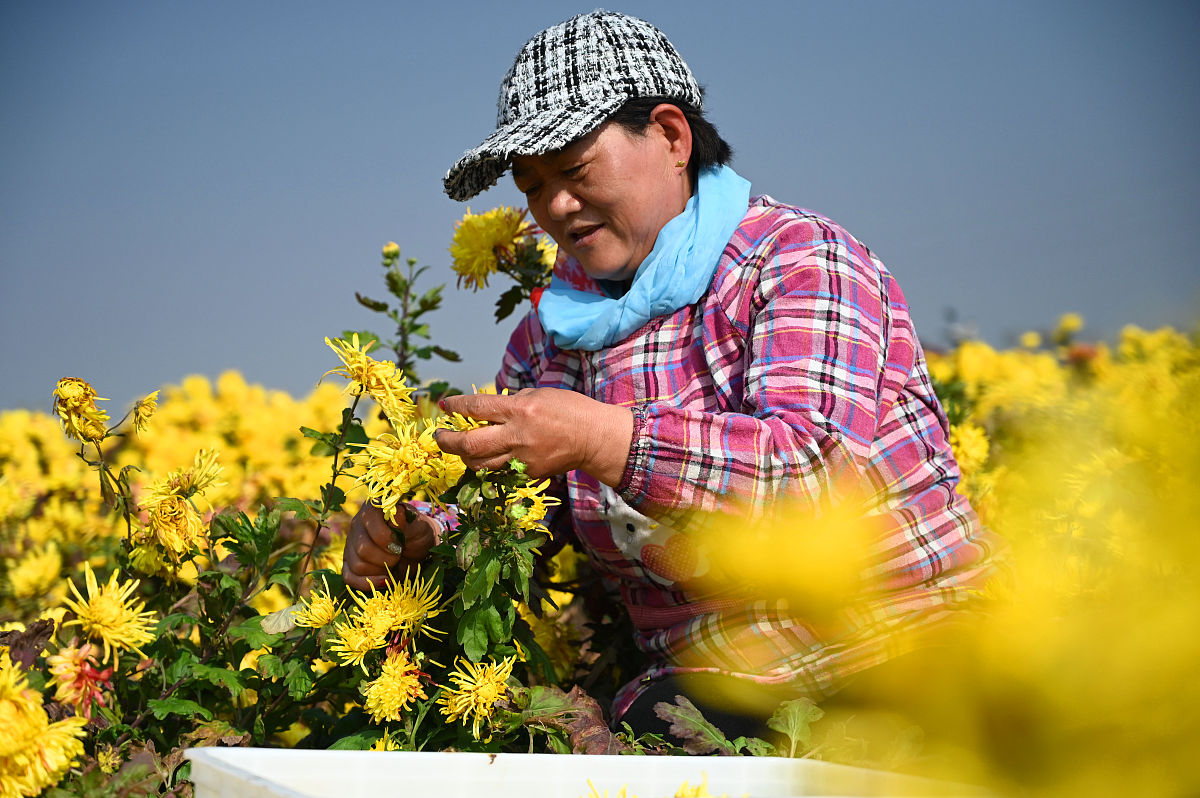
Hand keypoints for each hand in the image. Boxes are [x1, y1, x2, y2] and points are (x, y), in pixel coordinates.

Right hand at [341, 502, 440, 591]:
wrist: (418, 549)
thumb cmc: (417, 533)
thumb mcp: (418, 526)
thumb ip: (407, 521)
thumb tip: (398, 513)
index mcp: (372, 509)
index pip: (368, 520)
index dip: (385, 537)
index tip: (400, 544)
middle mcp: (357, 525)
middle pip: (362, 548)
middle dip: (386, 558)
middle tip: (399, 556)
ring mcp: (350, 545)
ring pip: (357, 566)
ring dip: (380, 571)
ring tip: (393, 566)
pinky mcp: (349, 564)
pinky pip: (350, 578)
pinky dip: (369, 583)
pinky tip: (385, 580)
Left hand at [434, 387, 633, 484]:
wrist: (594, 438)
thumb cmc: (569, 409)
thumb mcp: (538, 394)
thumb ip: (511, 402)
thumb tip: (486, 409)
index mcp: (520, 410)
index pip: (477, 408)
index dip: (455, 406)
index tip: (444, 405)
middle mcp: (517, 436)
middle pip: (470, 444)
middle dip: (448, 441)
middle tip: (440, 436)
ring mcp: (522, 459)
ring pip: (480, 464)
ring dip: (464, 457)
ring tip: (460, 448)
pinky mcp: (528, 474)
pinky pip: (500, 471)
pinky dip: (488, 464)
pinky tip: (486, 457)